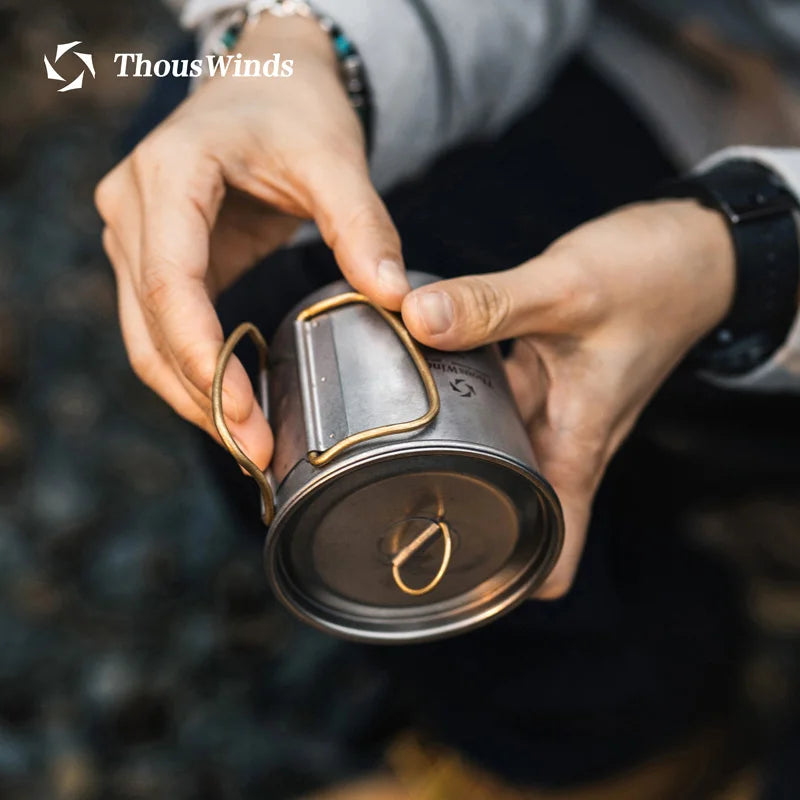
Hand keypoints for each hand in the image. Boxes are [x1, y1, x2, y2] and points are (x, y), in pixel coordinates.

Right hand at [96, 15, 406, 468]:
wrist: (265, 82)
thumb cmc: (293, 108)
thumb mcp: (334, 157)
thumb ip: (363, 225)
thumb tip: (394, 299)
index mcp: (169, 175)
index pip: (169, 282)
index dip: (201, 355)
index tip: (243, 412)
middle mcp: (134, 208)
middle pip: (149, 325)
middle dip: (202, 397)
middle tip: (254, 453)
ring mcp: (136, 236)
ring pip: (146, 337)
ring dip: (193, 397)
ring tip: (246, 445)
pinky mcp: (155, 259)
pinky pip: (163, 329)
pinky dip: (196, 373)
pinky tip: (236, 406)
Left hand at [401, 200, 734, 597]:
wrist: (693, 252)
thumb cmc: (653, 278)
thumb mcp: (567, 290)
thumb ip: (490, 306)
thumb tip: (418, 318)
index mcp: (580, 440)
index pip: (557, 542)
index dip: (516, 580)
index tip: (459, 582)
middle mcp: (566, 434)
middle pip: (517, 503)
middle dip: (467, 514)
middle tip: (399, 510)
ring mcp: (556, 405)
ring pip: (501, 449)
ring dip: (458, 453)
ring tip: (394, 450)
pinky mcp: (548, 373)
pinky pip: (499, 401)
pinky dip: (467, 398)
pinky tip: (428, 377)